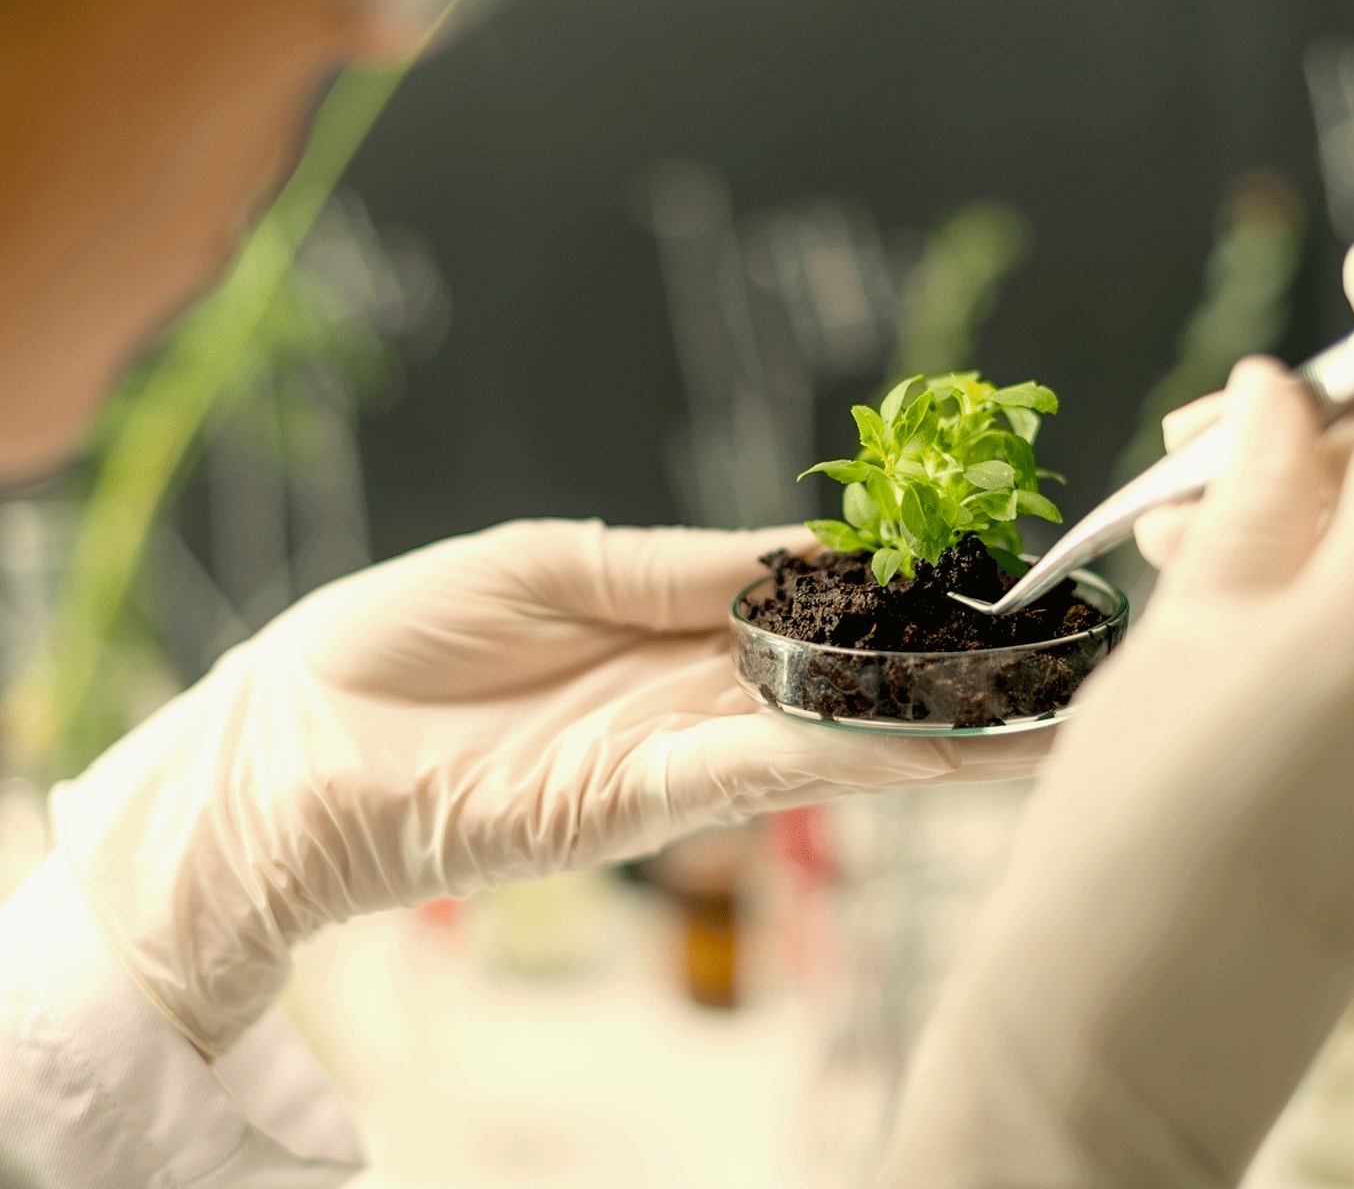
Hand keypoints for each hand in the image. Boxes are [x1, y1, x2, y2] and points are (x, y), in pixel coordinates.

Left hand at [53, 521, 1048, 1057]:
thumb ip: (674, 563)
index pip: (811, 605)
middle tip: (1065, 663)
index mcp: (666, 620)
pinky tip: (942, 746)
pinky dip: (857, 759)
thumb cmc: (394, 639)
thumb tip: (796, 547)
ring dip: (940, 732)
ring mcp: (673, 754)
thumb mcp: (547, 561)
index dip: (896, 593)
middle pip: (846, 684)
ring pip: (834, 739)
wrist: (288, 748)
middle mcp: (689, 695)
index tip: (984, 573)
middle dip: (951, 676)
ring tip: (1049, 715)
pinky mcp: (641, 806)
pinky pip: (768, 773)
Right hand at [879, 233, 1353, 1186]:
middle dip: (1320, 434)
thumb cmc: (1124, 834)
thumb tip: (1286, 398)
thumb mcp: (1180, 631)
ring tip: (1176, 537)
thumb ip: (1253, 495)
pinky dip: (1315, 605)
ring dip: (1303, 522)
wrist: (1124, 1037)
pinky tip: (1215, 621)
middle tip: (1193, 438)